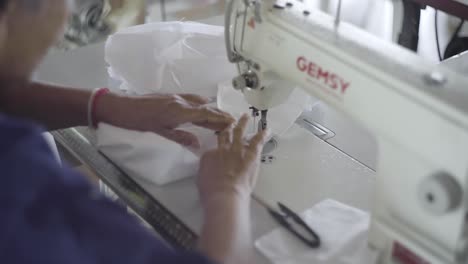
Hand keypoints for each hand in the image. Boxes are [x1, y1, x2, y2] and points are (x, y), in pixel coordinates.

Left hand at [97, 93, 234, 147]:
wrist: (117, 106)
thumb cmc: (136, 121)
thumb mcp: (158, 132)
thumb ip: (179, 137)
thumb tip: (197, 143)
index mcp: (179, 110)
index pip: (206, 114)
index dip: (220, 119)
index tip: (233, 123)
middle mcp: (180, 101)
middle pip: (205, 106)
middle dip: (219, 113)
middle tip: (233, 120)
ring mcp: (174, 97)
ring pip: (198, 101)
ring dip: (211, 108)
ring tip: (220, 116)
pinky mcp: (168, 96)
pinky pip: (191, 99)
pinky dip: (201, 104)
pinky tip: (201, 108)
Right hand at [197, 114, 268, 206]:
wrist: (224, 194)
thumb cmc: (212, 192)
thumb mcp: (202, 179)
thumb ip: (207, 171)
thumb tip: (210, 172)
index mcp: (209, 155)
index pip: (212, 150)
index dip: (216, 151)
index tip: (218, 152)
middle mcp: (223, 149)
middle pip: (225, 135)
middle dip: (228, 127)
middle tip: (231, 122)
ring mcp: (237, 150)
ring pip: (240, 132)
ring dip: (243, 123)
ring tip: (246, 117)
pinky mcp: (251, 154)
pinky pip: (257, 141)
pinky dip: (262, 135)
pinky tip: (266, 130)